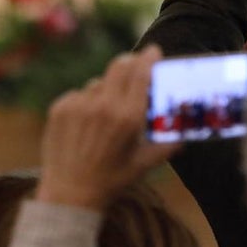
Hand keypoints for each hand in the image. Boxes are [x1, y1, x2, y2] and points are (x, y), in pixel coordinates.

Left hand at [36, 46, 178, 210]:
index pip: (141, 73)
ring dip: (107, 90)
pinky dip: (86, 103)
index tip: (153, 51)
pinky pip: (79, 94)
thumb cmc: (113, 180)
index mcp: (128, 118)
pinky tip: (86, 124)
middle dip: (130, 62)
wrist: (69, 195)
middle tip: (135, 66)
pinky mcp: (60, 108)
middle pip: (120, 65)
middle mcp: (103, 106)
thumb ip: (169, 144)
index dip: (149, 58)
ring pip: (99, 83)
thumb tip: (186, 132)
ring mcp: (78, 105)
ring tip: (106, 114)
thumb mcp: (146, 163)